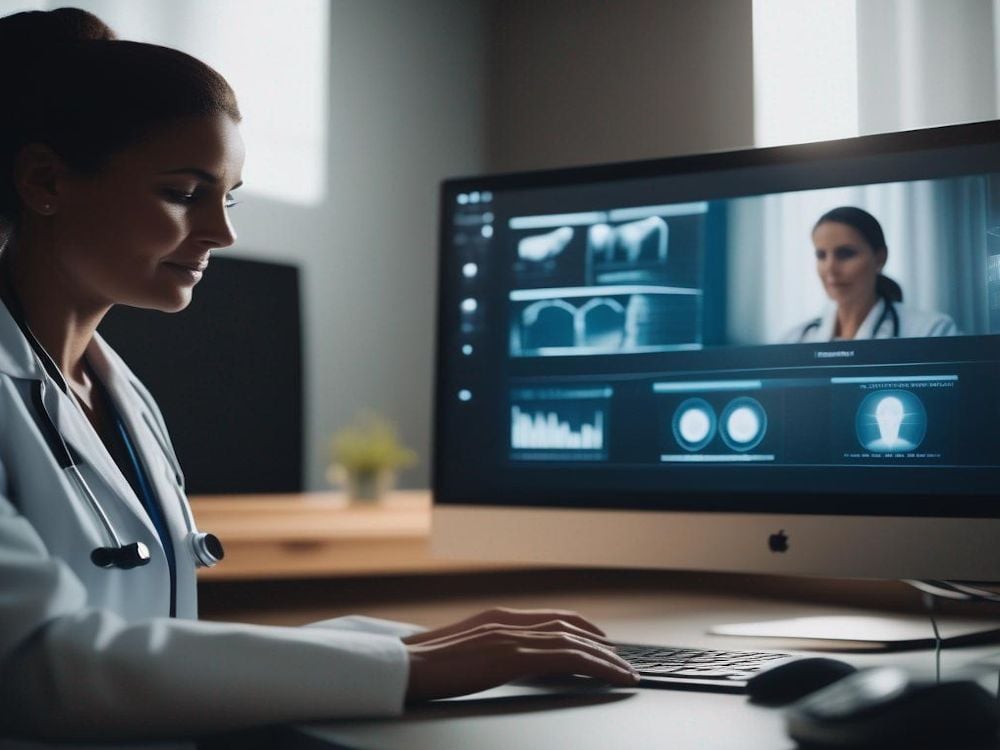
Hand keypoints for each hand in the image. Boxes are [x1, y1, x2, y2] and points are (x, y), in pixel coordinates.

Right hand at [403, 607, 638, 702]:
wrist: (399, 669)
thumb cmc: (420, 668)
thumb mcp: (458, 653)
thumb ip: (484, 651)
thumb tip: (500, 662)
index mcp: (494, 618)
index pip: (549, 617)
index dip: (580, 626)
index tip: (598, 637)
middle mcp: (507, 621)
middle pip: (567, 628)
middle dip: (599, 645)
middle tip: (622, 659)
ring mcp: (511, 637)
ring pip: (574, 642)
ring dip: (605, 658)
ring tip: (625, 672)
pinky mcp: (512, 657)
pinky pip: (567, 659)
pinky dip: (595, 666)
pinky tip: (610, 677)